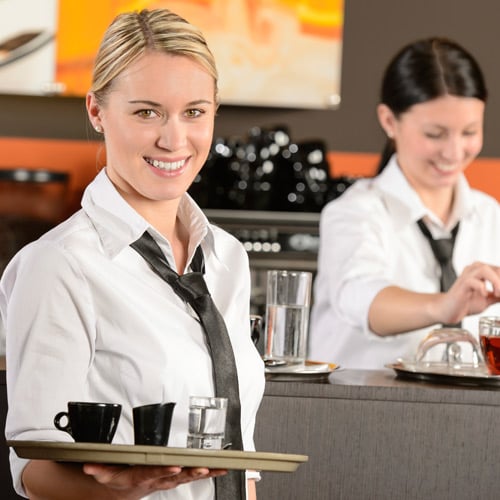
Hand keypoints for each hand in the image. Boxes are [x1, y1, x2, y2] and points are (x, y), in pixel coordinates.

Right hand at [83, 463, 226, 498]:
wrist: (125, 489)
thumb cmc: (118, 478)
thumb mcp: (104, 474)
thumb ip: (98, 469)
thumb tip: (90, 465)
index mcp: (140, 477)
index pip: (153, 473)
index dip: (164, 471)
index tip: (175, 468)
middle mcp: (157, 479)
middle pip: (176, 476)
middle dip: (190, 473)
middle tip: (203, 469)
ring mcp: (167, 479)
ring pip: (187, 475)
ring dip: (203, 472)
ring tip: (218, 468)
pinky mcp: (175, 476)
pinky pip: (192, 474)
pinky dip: (207, 471)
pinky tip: (220, 468)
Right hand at [437, 261, 499, 323]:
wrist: (448, 311)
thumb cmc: (465, 304)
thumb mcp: (488, 300)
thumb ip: (498, 296)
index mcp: (481, 272)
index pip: (499, 270)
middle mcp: (474, 270)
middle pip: (495, 268)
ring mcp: (466, 276)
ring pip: (484, 269)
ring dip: (495, 281)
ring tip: (497, 293)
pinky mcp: (461, 285)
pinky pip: (472, 281)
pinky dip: (481, 288)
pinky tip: (484, 295)